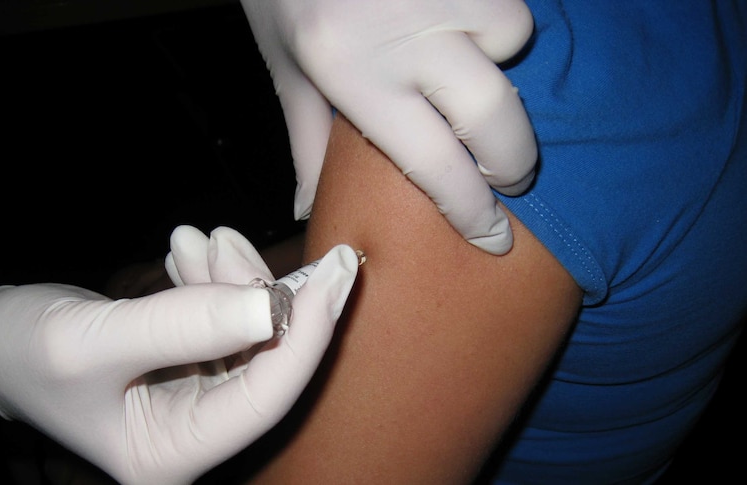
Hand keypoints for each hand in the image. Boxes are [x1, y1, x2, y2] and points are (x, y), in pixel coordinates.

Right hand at [0, 233, 358, 483]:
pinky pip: (218, 322)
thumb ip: (182, 324)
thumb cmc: (16, 352)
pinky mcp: (182, 365)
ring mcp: (189, 399)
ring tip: (208, 239)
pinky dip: (214, 283)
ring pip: (246, 337)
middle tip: (294, 246)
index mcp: (172, 452)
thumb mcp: (91, 341)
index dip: (308, 332)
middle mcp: (191, 433)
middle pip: (266, 365)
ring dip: (239, 281)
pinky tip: (195, 249)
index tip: (336, 270)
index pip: (265, 396)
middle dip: (278, 298)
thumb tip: (273, 304)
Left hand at [241, 0, 536, 254]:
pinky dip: (496, 19)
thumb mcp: (285, 69)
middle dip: (513, 159)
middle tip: (506, 175)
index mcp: (350, 72)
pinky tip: (464, 25)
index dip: (471, 208)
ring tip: (467, 69)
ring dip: (501, 65)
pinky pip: (507, 0)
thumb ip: (309, 140)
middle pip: (494, 115)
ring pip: (513, 41)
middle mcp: (402, 33)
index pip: (433, 161)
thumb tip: (310, 210)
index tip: (494, 237)